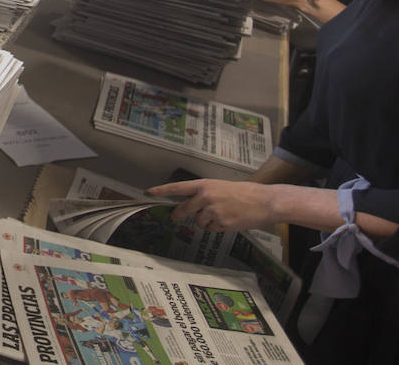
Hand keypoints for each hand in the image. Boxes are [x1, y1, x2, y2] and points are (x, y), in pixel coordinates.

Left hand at [147, 179, 281, 232]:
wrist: (266, 201)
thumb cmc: (245, 193)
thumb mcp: (221, 187)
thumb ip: (205, 194)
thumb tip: (191, 205)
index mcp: (205, 185)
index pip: (178, 188)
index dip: (161, 190)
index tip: (148, 192)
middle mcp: (205, 197)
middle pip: (184, 209)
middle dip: (178, 215)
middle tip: (174, 218)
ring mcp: (213, 211)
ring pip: (199, 221)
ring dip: (207, 221)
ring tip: (223, 214)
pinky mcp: (222, 224)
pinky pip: (212, 228)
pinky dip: (218, 227)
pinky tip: (230, 220)